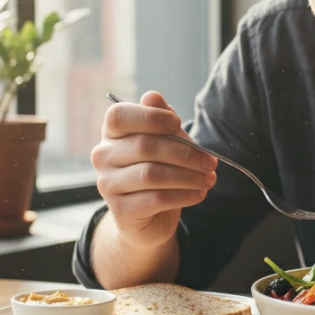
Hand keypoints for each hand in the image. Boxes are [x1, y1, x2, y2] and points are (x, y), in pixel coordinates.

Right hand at [90, 91, 216, 245]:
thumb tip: (153, 96)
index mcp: (112, 134)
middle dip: (186, 154)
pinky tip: (199, 194)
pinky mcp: (120, 210)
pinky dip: (183, 195)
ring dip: (188, 176)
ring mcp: (108, 184)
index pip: (119, 116)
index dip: (150, 117)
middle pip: (145, 146)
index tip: (179, 124)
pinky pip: (156, 199)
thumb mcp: (164, 142)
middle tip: (211, 162)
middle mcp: (103, 156)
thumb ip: (161, 120)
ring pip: (152, 174)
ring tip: (209, 179)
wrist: (149, 218)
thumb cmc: (159, 170)